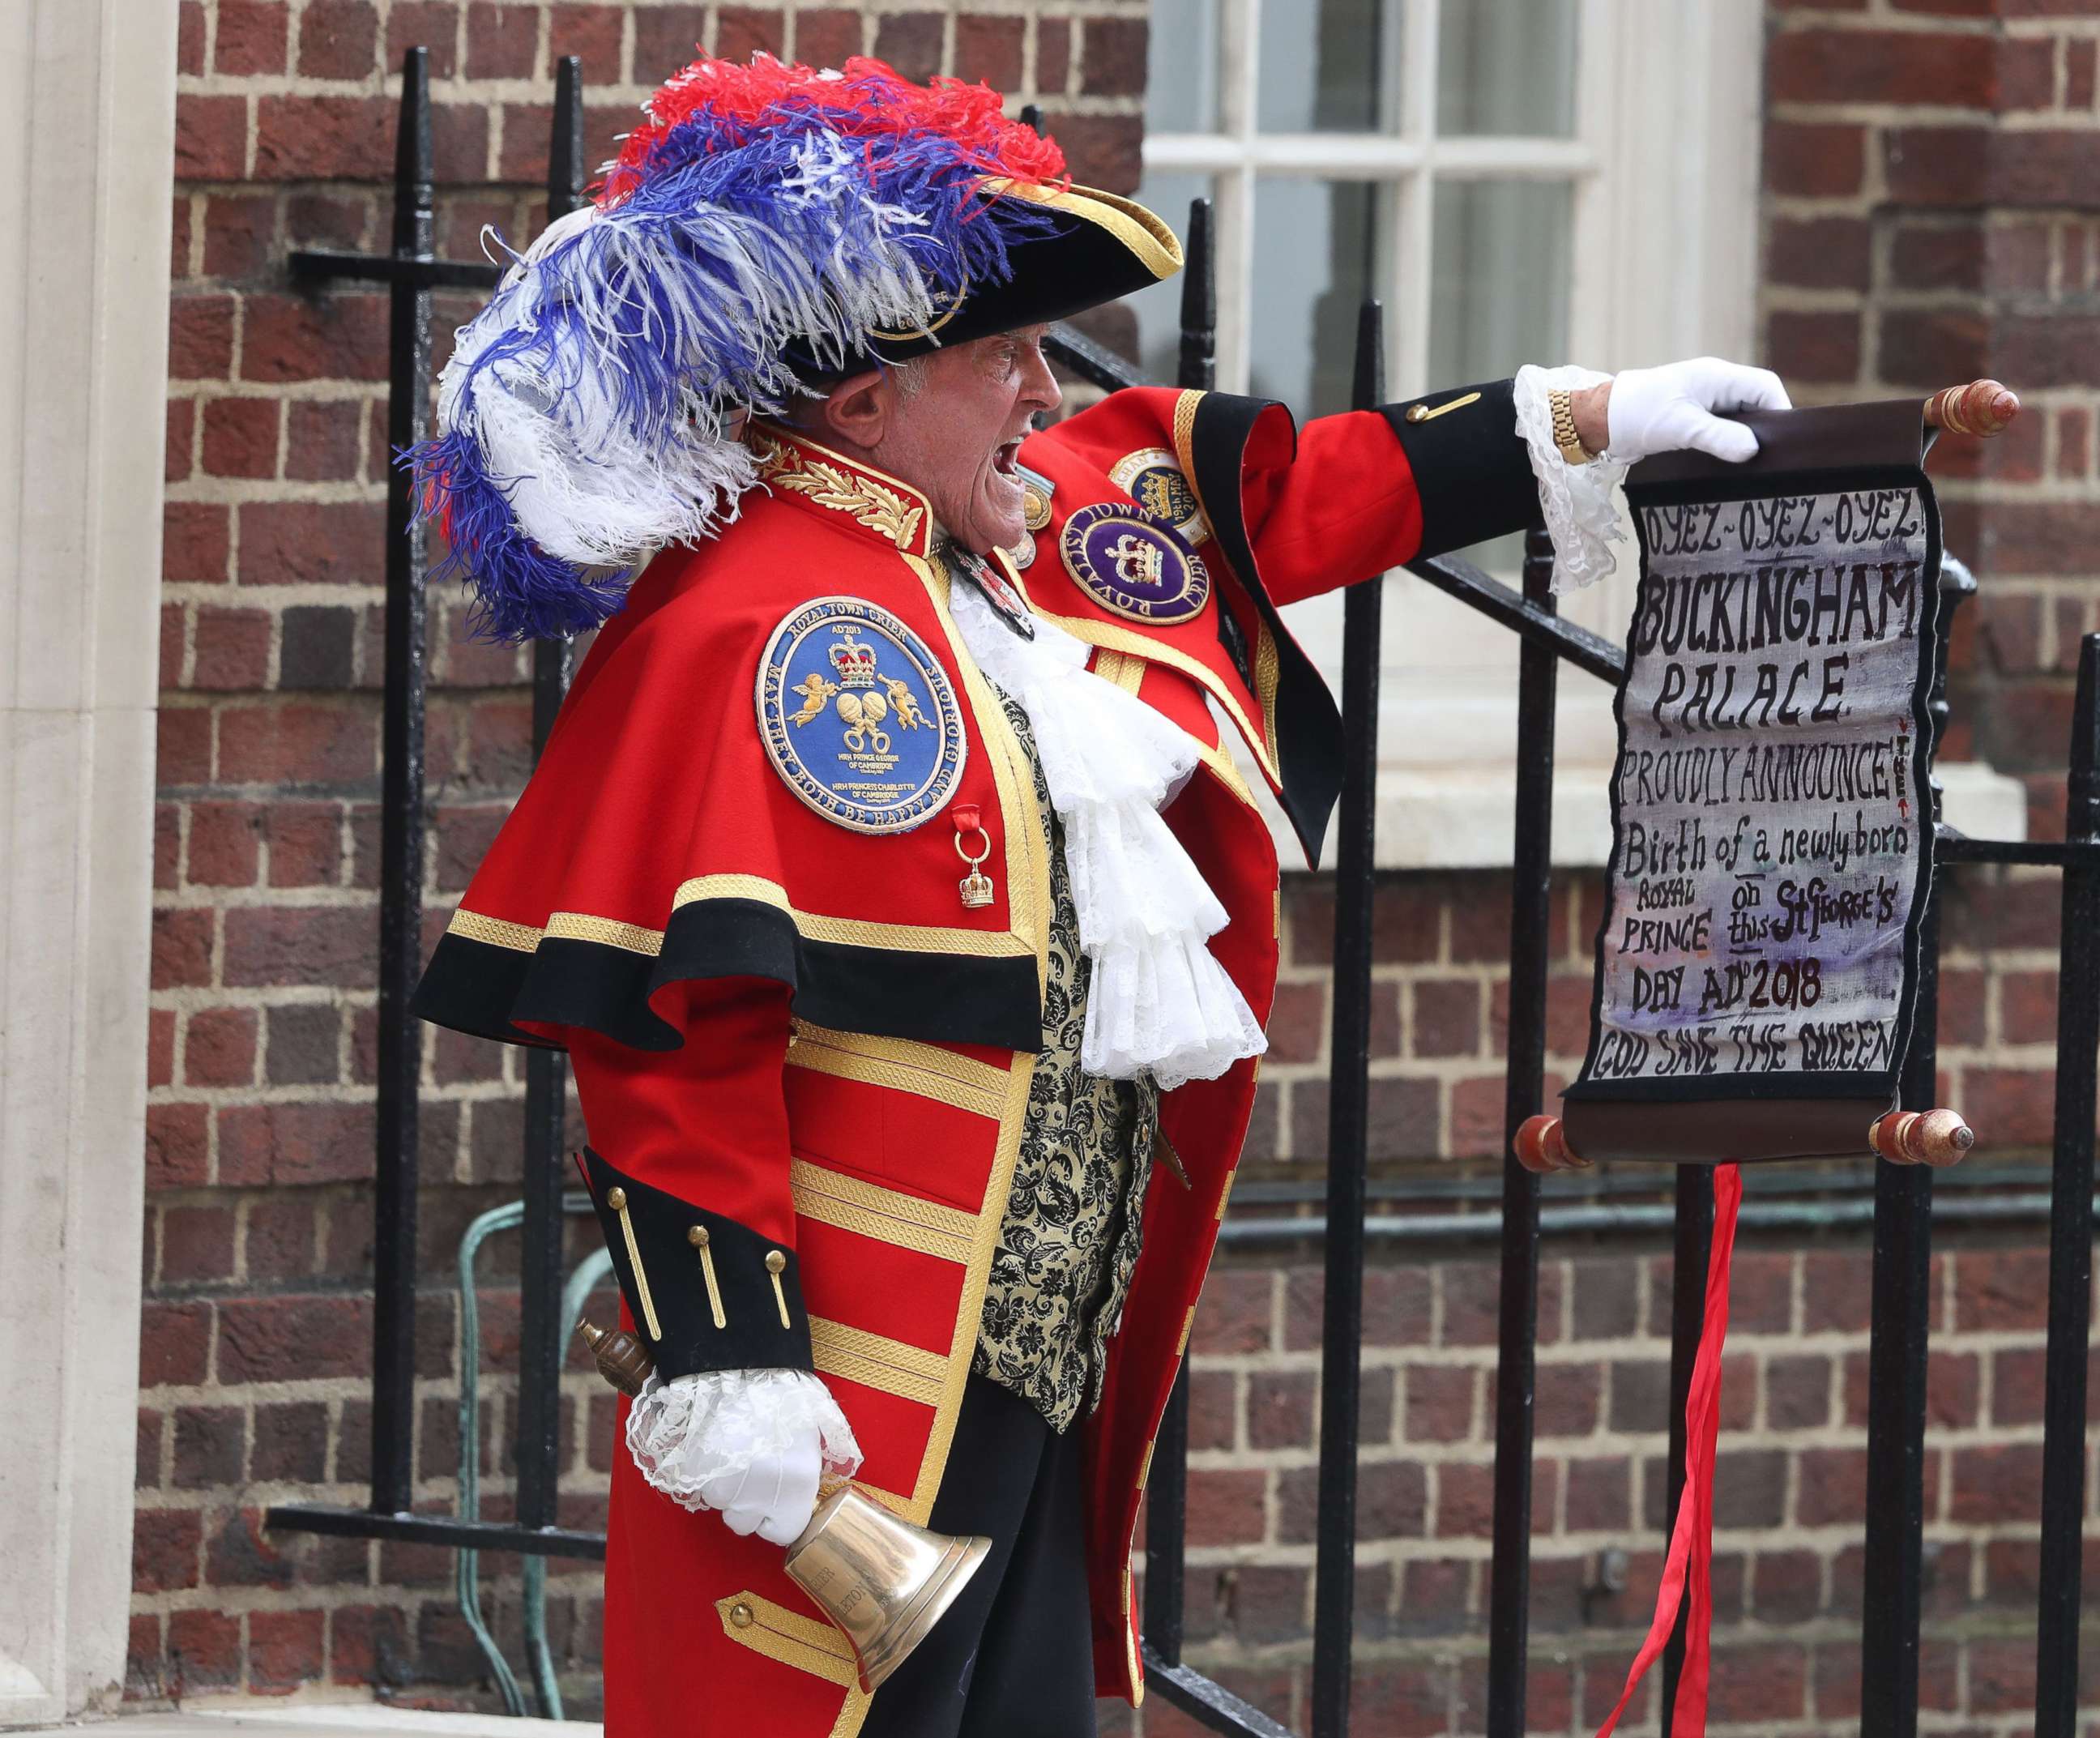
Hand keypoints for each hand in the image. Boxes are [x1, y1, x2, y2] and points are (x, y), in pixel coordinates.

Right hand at [696, 1403, 822, 1546]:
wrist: (749, 1368)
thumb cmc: (785, 1400)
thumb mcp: (813, 1439)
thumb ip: (807, 1478)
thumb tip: (804, 1500)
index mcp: (798, 1486)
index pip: (783, 1533)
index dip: (775, 1518)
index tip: (772, 1502)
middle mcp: (762, 1494)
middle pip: (744, 1523)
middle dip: (746, 1504)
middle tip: (752, 1472)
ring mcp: (727, 1484)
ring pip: (720, 1504)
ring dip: (726, 1487)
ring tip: (736, 1451)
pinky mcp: (698, 1471)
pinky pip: (699, 1485)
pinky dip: (706, 1472)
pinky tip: (719, 1445)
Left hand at [1600, 357, 1791, 464]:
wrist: (1601, 419)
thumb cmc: (1640, 415)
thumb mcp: (1682, 427)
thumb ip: (1719, 437)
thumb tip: (1753, 450)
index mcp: (1718, 376)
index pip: (1765, 386)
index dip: (1780, 411)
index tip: (1784, 443)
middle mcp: (1715, 385)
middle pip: (1755, 403)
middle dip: (1764, 429)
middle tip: (1770, 459)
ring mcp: (1703, 401)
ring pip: (1738, 419)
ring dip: (1742, 440)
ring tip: (1751, 466)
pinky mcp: (1691, 418)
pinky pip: (1720, 428)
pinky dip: (1725, 444)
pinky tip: (1727, 464)